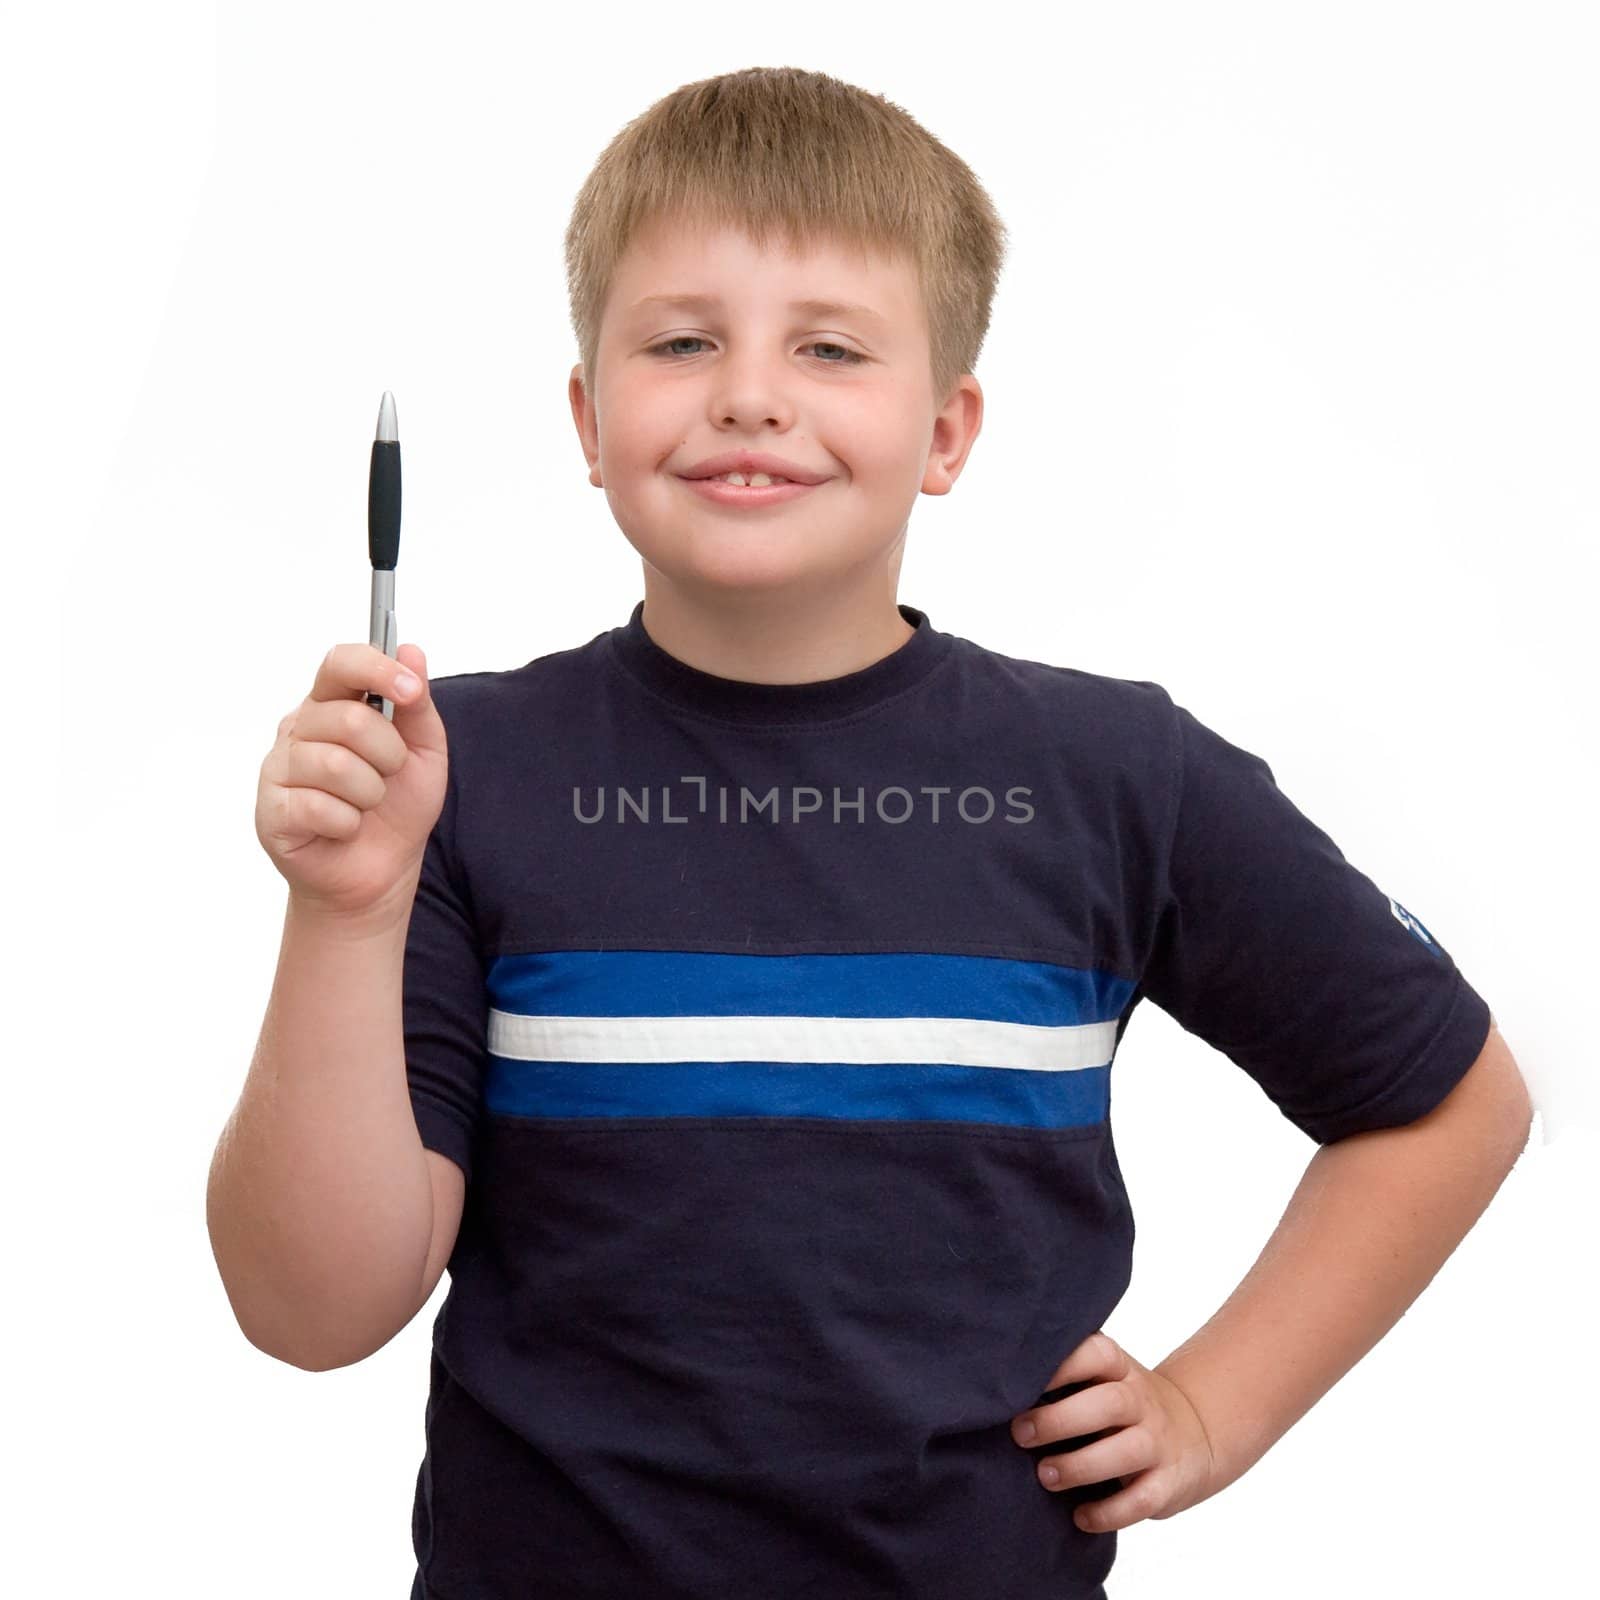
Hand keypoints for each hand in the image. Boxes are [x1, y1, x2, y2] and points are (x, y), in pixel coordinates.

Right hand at [255, 642, 447, 920]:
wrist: (379, 872)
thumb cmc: (397, 807)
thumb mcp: (424, 752)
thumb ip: (418, 704)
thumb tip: (411, 651)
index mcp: (334, 704)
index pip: (340, 663)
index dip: (377, 670)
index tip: (412, 690)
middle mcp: (300, 728)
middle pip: (349, 718)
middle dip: (390, 754)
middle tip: (389, 775)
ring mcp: (279, 768)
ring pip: (336, 765)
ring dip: (370, 792)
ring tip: (365, 804)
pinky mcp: (271, 810)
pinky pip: (321, 807)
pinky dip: (349, 823)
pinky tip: (344, 827)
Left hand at [1009, 1331, 1218, 1533]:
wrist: (1194, 1434)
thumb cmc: (1123, 1405)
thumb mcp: (1103, 1380)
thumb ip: (1065, 1378)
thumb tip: (996, 1386)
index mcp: (1120, 1369)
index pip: (1098, 1354)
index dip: (1063, 1364)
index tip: (1023, 1380)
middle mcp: (1141, 1401)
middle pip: (1108, 1404)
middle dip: (1060, 1420)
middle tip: (1019, 1434)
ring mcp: (1158, 1442)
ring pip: (1126, 1451)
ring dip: (1080, 1466)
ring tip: (1045, 1476)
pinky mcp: (1168, 1483)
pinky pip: (1142, 1500)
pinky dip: (1109, 1512)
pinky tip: (1079, 1517)